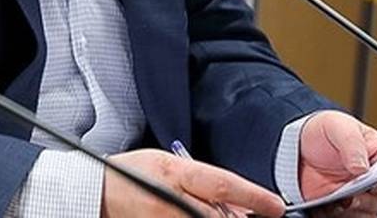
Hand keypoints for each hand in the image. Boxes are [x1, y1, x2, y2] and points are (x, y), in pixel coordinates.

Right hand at [101, 148, 285, 217]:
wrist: (100, 194)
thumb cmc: (134, 175)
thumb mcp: (168, 164)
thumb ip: (202, 181)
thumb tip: (238, 202)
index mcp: (173, 173)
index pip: (221, 185)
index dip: (253, 197)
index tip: (276, 206)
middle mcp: (169, 201)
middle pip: (218, 216)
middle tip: (258, 215)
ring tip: (217, 212)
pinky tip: (205, 217)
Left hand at [299, 111, 376, 215]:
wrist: (299, 147)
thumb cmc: (325, 133)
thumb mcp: (338, 127)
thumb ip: (352, 143)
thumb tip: (362, 167)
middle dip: (368, 199)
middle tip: (351, 192)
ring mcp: (362, 198)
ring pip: (369, 215)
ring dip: (354, 209)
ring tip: (336, 198)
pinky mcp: (344, 210)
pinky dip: (338, 214)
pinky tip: (326, 203)